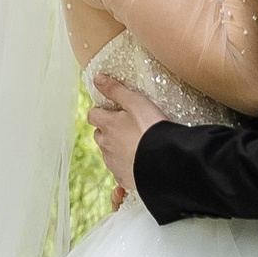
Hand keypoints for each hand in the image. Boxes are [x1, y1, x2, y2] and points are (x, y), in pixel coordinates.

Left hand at [90, 72, 160, 200]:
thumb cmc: (151, 129)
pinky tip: (139, 160)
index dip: (101, 111)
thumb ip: (115, 90)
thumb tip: (97, 78)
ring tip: (136, 144)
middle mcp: (105, 145)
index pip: (93, 115)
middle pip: (99, 135)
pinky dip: (125, 164)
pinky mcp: (124, 178)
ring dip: (116, 147)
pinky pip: (119, 169)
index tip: (113, 110)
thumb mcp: (136, 102)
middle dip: (108, 130)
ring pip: (108, 153)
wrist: (164, 161)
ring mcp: (113, 163)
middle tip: (127, 126)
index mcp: (107, 125)